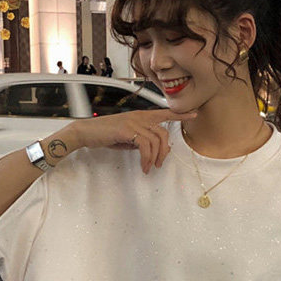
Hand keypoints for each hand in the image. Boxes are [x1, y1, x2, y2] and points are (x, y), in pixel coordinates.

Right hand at [65, 109, 196, 173]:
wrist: (86, 132)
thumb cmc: (105, 134)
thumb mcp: (126, 137)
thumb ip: (140, 139)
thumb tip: (153, 149)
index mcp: (141, 116)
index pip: (164, 113)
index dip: (180, 114)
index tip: (194, 114)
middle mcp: (140, 117)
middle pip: (163, 133)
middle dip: (165, 151)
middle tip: (159, 164)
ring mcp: (134, 122)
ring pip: (156, 141)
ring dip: (155, 158)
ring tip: (149, 168)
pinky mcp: (127, 130)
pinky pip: (145, 146)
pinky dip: (147, 159)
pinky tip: (143, 166)